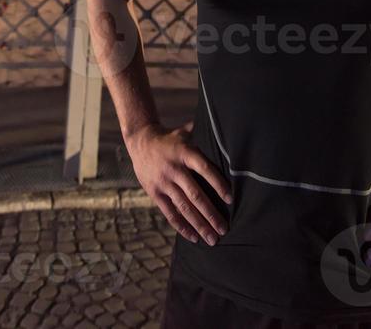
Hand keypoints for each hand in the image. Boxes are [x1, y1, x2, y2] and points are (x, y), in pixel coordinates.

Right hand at [125, 121, 231, 245]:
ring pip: (184, 208)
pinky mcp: (154, 193)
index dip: (218, 184)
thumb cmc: (171, 139)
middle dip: (211, 214)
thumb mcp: (185, 133)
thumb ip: (204, 135)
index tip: (230, 199)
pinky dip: (182, 227)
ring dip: (199, 225)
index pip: (204, 169)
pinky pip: (169, 213)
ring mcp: (163, 182)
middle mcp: (174, 169)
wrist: (140, 142)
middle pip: (195, 195)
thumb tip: (227, 132)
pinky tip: (194, 237)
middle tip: (224, 229)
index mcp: (184, 153)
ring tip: (212, 239)